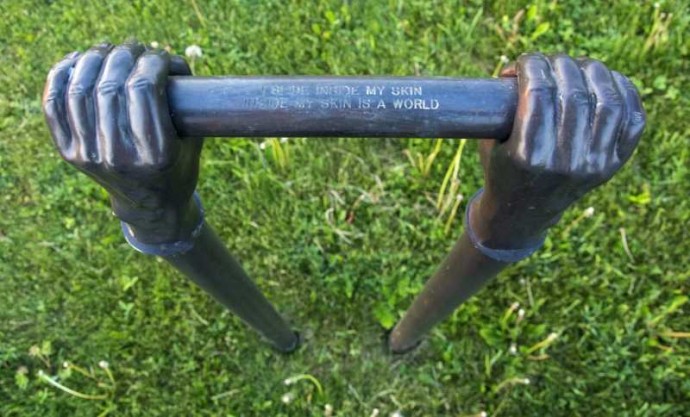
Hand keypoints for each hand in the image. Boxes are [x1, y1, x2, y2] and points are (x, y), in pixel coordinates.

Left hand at [43, 42, 202, 243]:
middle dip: (124, 55)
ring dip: (94, 59)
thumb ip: (185, 100)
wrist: (151, 204)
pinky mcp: (71, 154)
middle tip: (136, 48)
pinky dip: (61, 76)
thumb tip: (168, 56)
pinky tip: (77, 61)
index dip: (151, 60)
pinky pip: (55, 106)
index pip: (143, 88)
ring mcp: (90, 155)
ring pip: (80, 91)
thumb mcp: (193, 137)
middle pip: (110, 86)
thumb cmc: (179, 164)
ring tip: (110, 50)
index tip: (160, 56)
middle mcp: (119, 156)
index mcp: (155, 154)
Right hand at [472, 53, 644, 248]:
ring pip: (607, 101)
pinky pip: (632, 118)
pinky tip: (604, 79)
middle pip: (574, 93)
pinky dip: (623, 90)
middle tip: (547, 62)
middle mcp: (564, 162)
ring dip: (592, 71)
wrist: (522, 212)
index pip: (538, 92)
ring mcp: (592, 164)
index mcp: (528, 156)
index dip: (531, 65)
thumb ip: (504, 106)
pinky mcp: (611, 164)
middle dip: (559, 64)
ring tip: (575, 66)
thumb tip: (527, 64)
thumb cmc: (500, 167)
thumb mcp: (489, 141)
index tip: (523, 61)